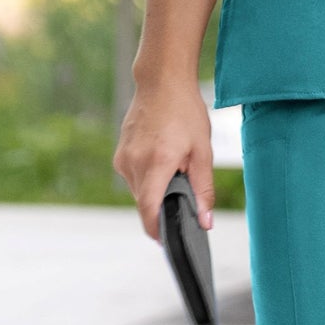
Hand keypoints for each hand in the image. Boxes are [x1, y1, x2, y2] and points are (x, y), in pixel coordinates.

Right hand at [114, 71, 215, 240]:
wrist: (161, 82)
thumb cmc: (185, 112)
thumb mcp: (203, 151)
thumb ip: (204, 189)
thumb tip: (205, 221)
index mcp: (157, 163)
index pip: (148, 209)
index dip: (156, 230)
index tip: (166, 242)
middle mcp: (134, 163)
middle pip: (145, 202)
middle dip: (163, 205)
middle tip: (184, 188)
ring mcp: (123, 158)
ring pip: (139, 190)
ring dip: (156, 188)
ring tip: (174, 164)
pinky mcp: (119, 154)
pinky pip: (134, 177)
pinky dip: (149, 176)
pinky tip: (163, 157)